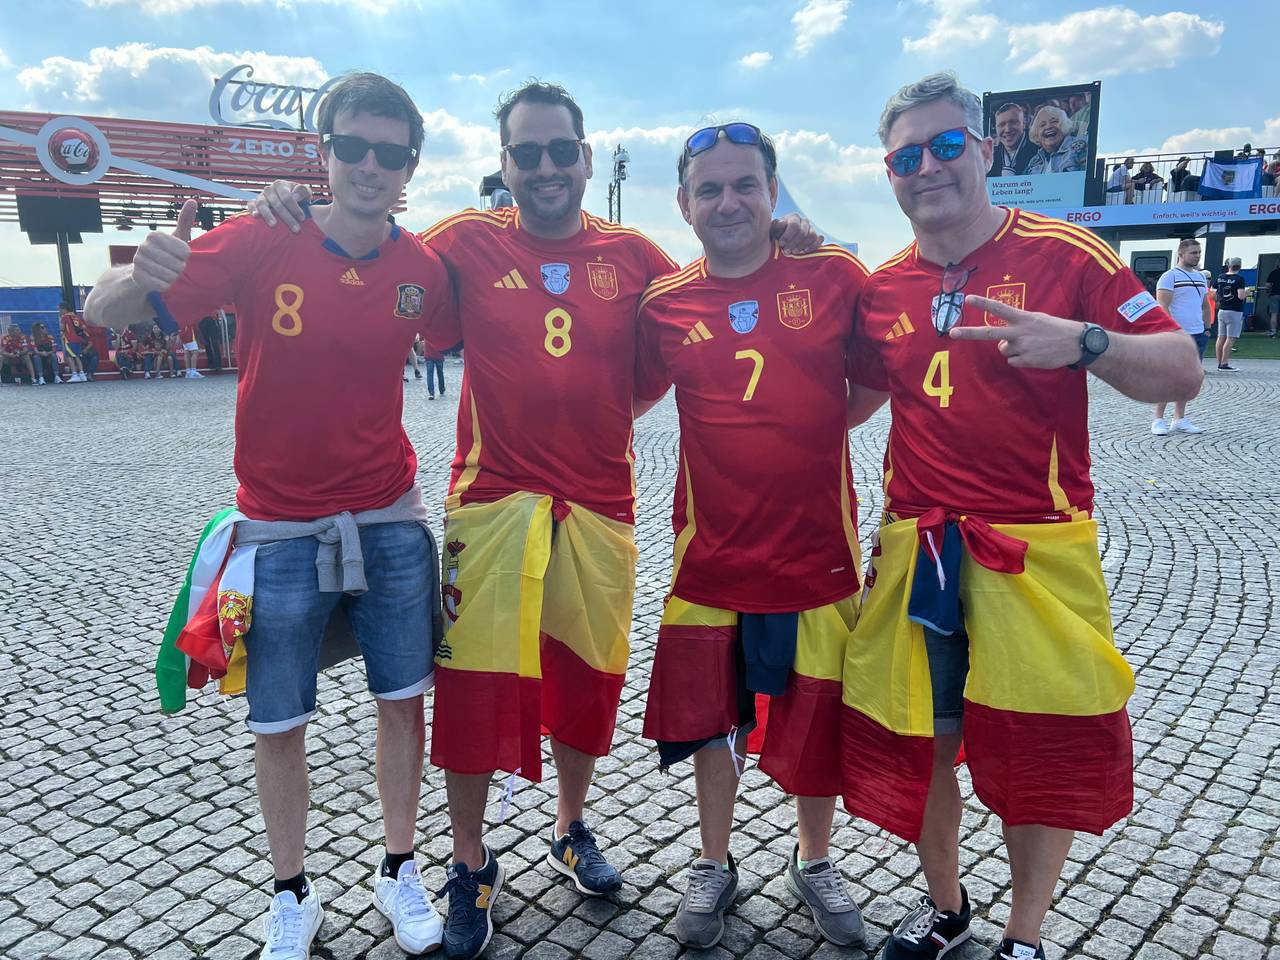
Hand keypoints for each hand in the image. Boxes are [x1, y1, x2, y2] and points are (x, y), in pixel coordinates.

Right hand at [130, 200, 195, 295]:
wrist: (141, 273)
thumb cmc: (164, 254)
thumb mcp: (176, 238)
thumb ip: (185, 221)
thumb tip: (193, 200)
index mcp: (154, 236)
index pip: (185, 251)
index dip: (184, 257)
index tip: (176, 255)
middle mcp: (143, 247)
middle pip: (179, 265)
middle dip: (179, 269)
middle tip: (169, 266)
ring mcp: (139, 262)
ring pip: (172, 276)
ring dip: (172, 278)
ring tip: (163, 272)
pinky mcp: (138, 278)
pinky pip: (163, 286)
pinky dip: (165, 286)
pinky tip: (157, 280)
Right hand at [248, 180, 310, 232]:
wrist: (288, 200)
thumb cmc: (298, 197)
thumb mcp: (304, 192)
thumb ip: (302, 192)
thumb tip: (296, 197)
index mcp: (280, 185)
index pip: (287, 196)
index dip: (295, 208)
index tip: (302, 219)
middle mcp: (269, 189)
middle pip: (277, 203)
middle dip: (287, 217)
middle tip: (296, 229)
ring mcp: (260, 196)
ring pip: (262, 204)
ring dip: (268, 215)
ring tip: (274, 225)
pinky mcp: (254, 202)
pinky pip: (250, 205)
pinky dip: (252, 210)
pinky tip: (256, 216)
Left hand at [770, 213, 823, 254]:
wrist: (783, 238)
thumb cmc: (777, 233)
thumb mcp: (773, 229)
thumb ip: (776, 226)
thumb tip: (782, 223)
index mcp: (794, 217)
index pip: (794, 225)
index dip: (787, 236)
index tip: (781, 244)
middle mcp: (804, 221)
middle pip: (803, 232)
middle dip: (794, 244)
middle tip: (787, 251)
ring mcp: (812, 228)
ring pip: (812, 236)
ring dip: (802, 246)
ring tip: (794, 252)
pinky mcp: (817, 236)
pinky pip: (820, 239)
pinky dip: (813, 246)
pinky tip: (804, 251)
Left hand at [948, 295, 1084, 368]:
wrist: (1076, 343)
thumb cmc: (1054, 329)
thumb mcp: (1036, 320)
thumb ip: (1016, 326)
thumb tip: (1000, 342)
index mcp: (1023, 318)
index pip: (999, 308)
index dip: (983, 303)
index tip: (967, 299)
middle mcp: (1019, 332)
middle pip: (989, 333)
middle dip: (969, 333)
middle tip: (951, 333)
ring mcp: (1022, 347)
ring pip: (1003, 350)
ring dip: (1012, 349)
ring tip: (1031, 345)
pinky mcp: (1026, 360)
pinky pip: (1013, 361)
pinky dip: (1020, 359)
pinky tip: (1034, 354)